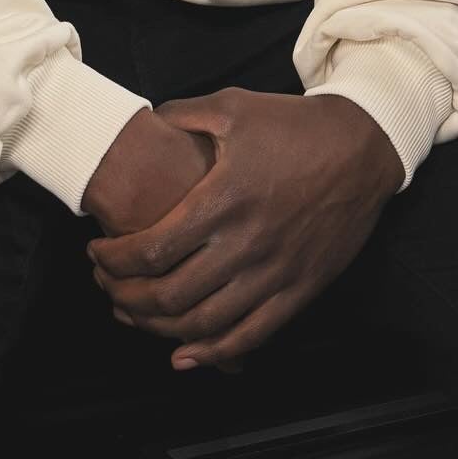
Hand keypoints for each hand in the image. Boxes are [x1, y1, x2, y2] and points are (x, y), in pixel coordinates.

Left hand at [87, 88, 402, 373]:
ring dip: (158, 328)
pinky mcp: (299, 290)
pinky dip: (212, 353)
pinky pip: (251, 337)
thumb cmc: (292, 125)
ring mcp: (275, 273)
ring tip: (132, 315)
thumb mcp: (232, 104)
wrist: (361, 148)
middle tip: (105, 287)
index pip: (153, 248)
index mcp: (224, 198)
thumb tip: (144, 126)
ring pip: (204, 324)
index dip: (114, 260)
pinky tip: (184, 354)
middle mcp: (246, 243)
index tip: (96, 253)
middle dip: (125, 298)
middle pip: (170, 294)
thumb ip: (181, 115)